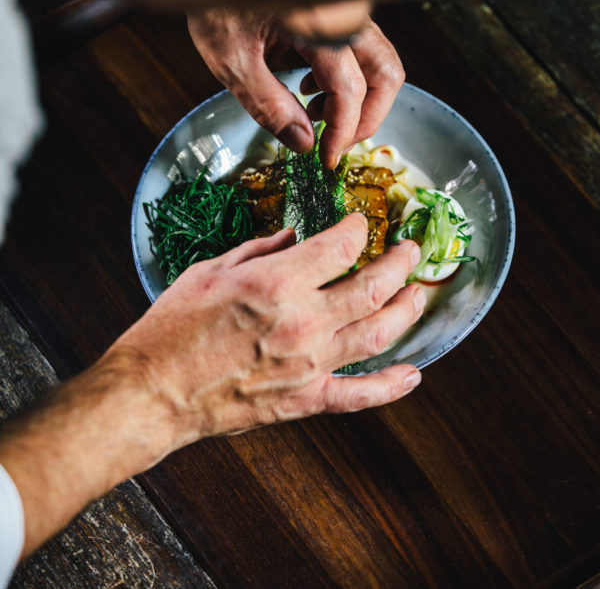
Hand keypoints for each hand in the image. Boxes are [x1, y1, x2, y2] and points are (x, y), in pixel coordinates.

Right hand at [112, 214, 423, 440]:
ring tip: (419, 294)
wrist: (153, 391)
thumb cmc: (173, 328)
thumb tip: (293, 237)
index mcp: (278, 282)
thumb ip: (261, 249)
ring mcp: (309, 364)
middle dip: (400, 263)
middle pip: (374, 286)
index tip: (360, 225)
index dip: (358, 230)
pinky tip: (412, 375)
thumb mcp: (212, 270)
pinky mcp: (305, 399)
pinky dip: (390, 387)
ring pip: (379, 333)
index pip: (342, 247)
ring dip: (407, 310)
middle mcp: (304, 321)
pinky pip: (359, 395)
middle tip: (410, 251)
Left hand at [187, 9, 404, 167]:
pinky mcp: (338, 14)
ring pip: (379, 64)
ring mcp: (345, 11)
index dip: (343, 132)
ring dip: (357, 101)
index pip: (350, 90)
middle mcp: (343, 13)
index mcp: (318, 22)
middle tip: (335, 144)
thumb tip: (304, 143)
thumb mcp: (230, 57)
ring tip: (314, 117)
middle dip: (367, 118)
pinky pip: (362, 53)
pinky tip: (307, 90)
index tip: (326, 160)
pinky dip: (346, 82)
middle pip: (386, 74)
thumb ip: (268, 103)